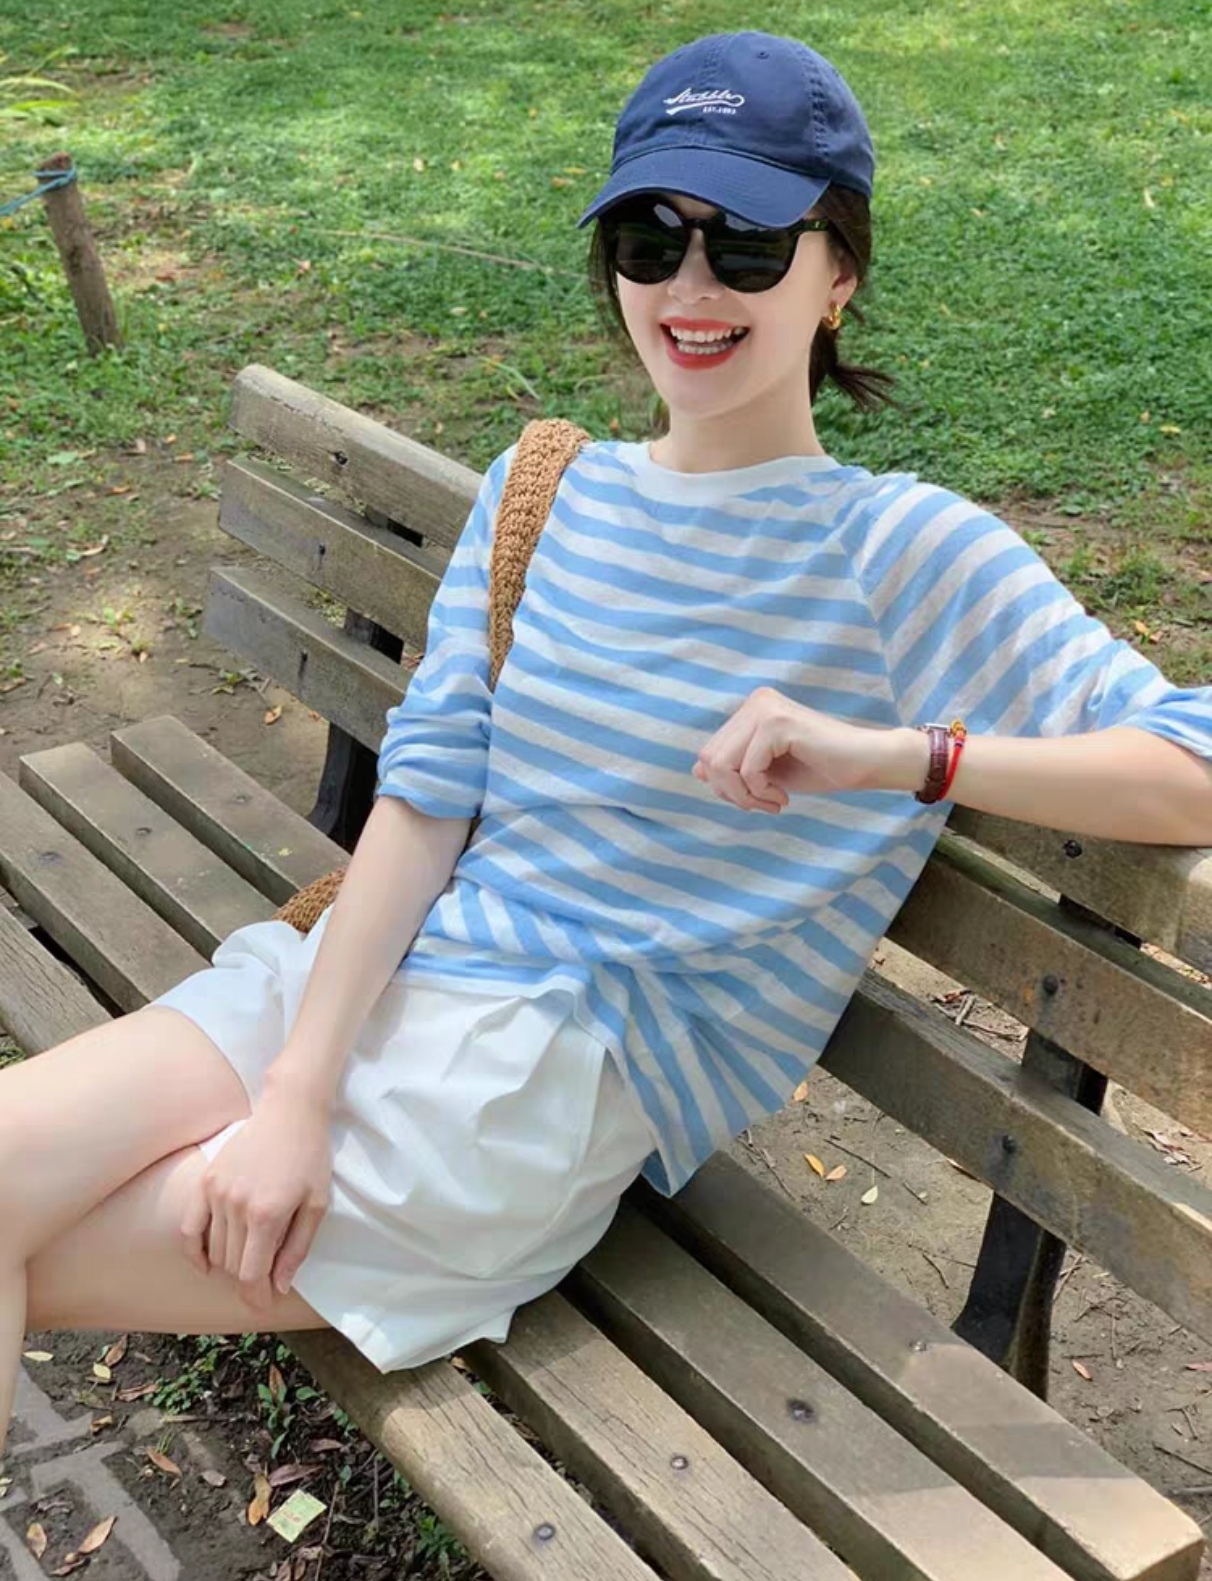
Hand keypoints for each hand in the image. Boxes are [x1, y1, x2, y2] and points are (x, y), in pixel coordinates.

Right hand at [181, 1082, 331, 1313]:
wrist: (289, 1111)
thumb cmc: (309, 1157)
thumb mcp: (316, 1204)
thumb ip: (296, 1248)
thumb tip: (278, 1286)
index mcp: (268, 1214)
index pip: (251, 1273)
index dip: (255, 1297)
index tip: (262, 1306)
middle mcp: (236, 1206)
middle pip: (231, 1265)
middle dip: (248, 1278)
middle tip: (266, 1275)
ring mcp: (216, 1193)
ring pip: (214, 1249)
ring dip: (230, 1263)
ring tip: (251, 1256)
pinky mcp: (205, 1182)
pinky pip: (188, 1228)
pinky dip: (194, 1251)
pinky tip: (205, 1264)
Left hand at [693, 687, 926, 811]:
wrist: (867, 763)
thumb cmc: (822, 768)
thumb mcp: (768, 772)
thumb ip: (734, 769)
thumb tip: (696, 770)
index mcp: (752, 710)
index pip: (710, 753)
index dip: (726, 787)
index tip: (756, 800)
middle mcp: (755, 702)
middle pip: (710, 759)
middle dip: (732, 793)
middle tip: (764, 805)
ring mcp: (765, 709)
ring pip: (721, 764)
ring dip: (745, 796)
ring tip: (774, 802)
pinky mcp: (778, 723)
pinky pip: (746, 769)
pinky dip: (760, 792)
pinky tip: (784, 798)